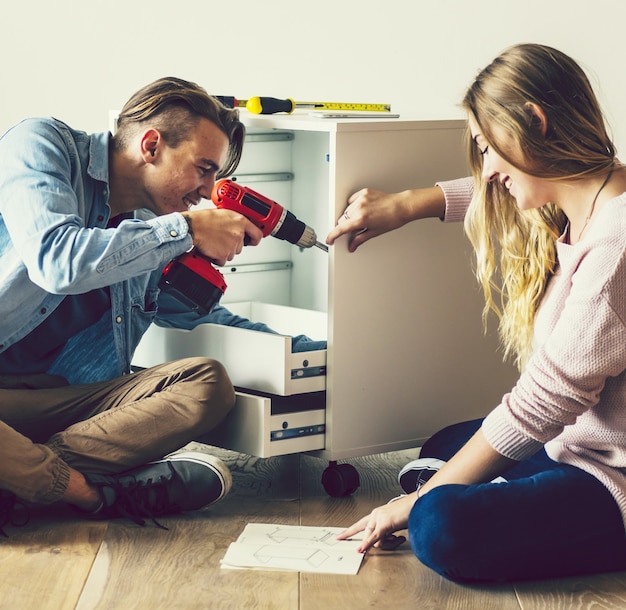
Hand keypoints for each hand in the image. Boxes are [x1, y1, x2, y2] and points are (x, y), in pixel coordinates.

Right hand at [185, 208, 262, 265]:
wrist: (192, 227)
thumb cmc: (203, 219)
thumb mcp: (224, 214)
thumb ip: (235, 222)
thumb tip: (238, 227)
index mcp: (240, 221)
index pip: (257, 234)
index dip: (255, 240)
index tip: (253, 242)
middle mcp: (238, 233)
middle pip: (240, 247)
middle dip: (231, 246)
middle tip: (221, 239)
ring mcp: (232, 244)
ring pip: (231, 254)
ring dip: (223, 251)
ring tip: (214, 242)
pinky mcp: (224, 254)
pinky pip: (223, 260)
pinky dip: (216, 257)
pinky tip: (212, 248)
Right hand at [325, 186, 445, 251]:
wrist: (401, 207)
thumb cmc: (392, 219)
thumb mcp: (374, 232)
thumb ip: (360, 239)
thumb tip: (352, 246)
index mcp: (361, 219)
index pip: (341, 228)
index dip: (333, 235)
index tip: (330, 239)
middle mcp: (359, 208)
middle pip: (342, 219)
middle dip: (345, 226)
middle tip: (355, 229)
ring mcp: (361, 199)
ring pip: (346, 210)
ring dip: (350, 216)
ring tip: (363, 218)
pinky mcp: (364, 192)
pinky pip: (352, 200)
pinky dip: (354, 206)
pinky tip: (363, 209)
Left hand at [336, 492, 416, 552]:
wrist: (419, 503)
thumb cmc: (410, 512)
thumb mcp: (395, 524)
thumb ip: (387, 533)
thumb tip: (384, 543)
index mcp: (377, 514)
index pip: (359, 524)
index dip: (349, 531)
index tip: (339, 536)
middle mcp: (376, 515)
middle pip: (365, 534)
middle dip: (366, 543)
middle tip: (361, 545)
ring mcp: (379, 518)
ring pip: (374, 540)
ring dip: (387, 544)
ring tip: (399, 538)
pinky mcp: (385, 523)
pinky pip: (374, 538)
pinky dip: (367, 545)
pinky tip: (361, 550)